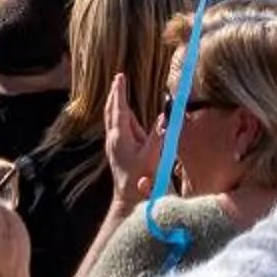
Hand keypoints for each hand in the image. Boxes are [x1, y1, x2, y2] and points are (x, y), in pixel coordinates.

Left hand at [101, 71, 161, 211]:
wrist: (128, 199)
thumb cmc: (139, 180)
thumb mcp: (152, 156)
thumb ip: (158, 135)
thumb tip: (164, 117)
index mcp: (120, 137)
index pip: (119, 108)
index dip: (119, 91)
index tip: (120, 76)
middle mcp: (114, 139)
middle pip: (112, 111)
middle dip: (115, 94)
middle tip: (118, 79)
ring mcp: (115, 145)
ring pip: (116, 120)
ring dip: (118, 105)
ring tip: (120, 91)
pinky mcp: (119, 151)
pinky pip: (121, 129)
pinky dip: (123, 117)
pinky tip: (128, 117)